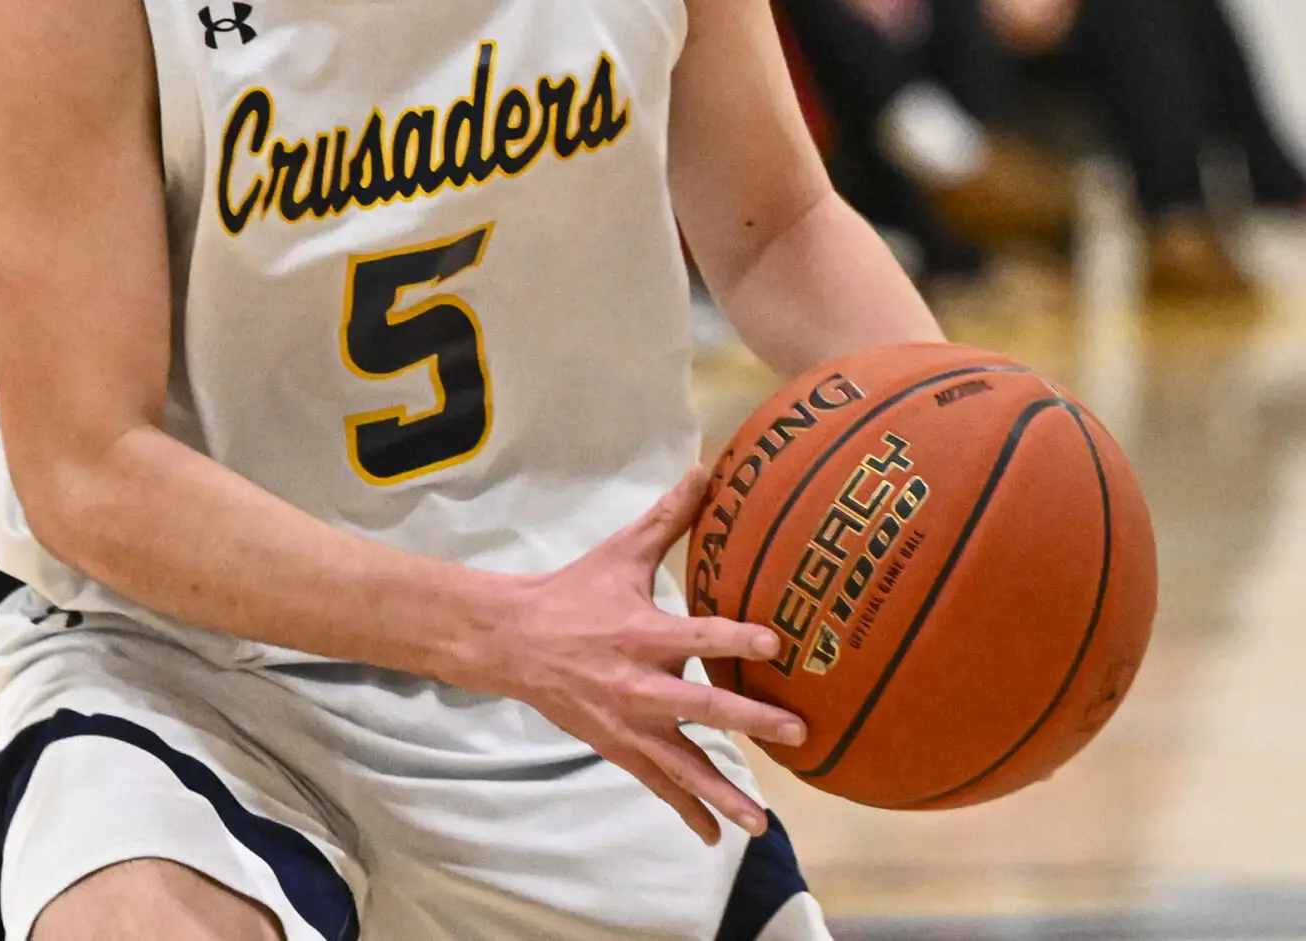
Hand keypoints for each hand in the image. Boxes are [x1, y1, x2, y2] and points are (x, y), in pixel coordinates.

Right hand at [471, 467, 805, 844]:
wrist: (511, 640)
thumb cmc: (573, 593)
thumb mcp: (619, 554)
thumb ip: (668, 518)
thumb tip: (708, 469)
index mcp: (641, 632)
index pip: (697, 634)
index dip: (735, 638)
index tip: (776, 643)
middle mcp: (638, 683)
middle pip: (701, 707)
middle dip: (750, 720)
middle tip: (795, 732)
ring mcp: (628, 722)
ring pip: (681, 763)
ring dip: (722, 792)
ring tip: (760, 821)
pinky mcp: (617, 746)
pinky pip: (657, 784)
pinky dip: (686, 810)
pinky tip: (715, 837)